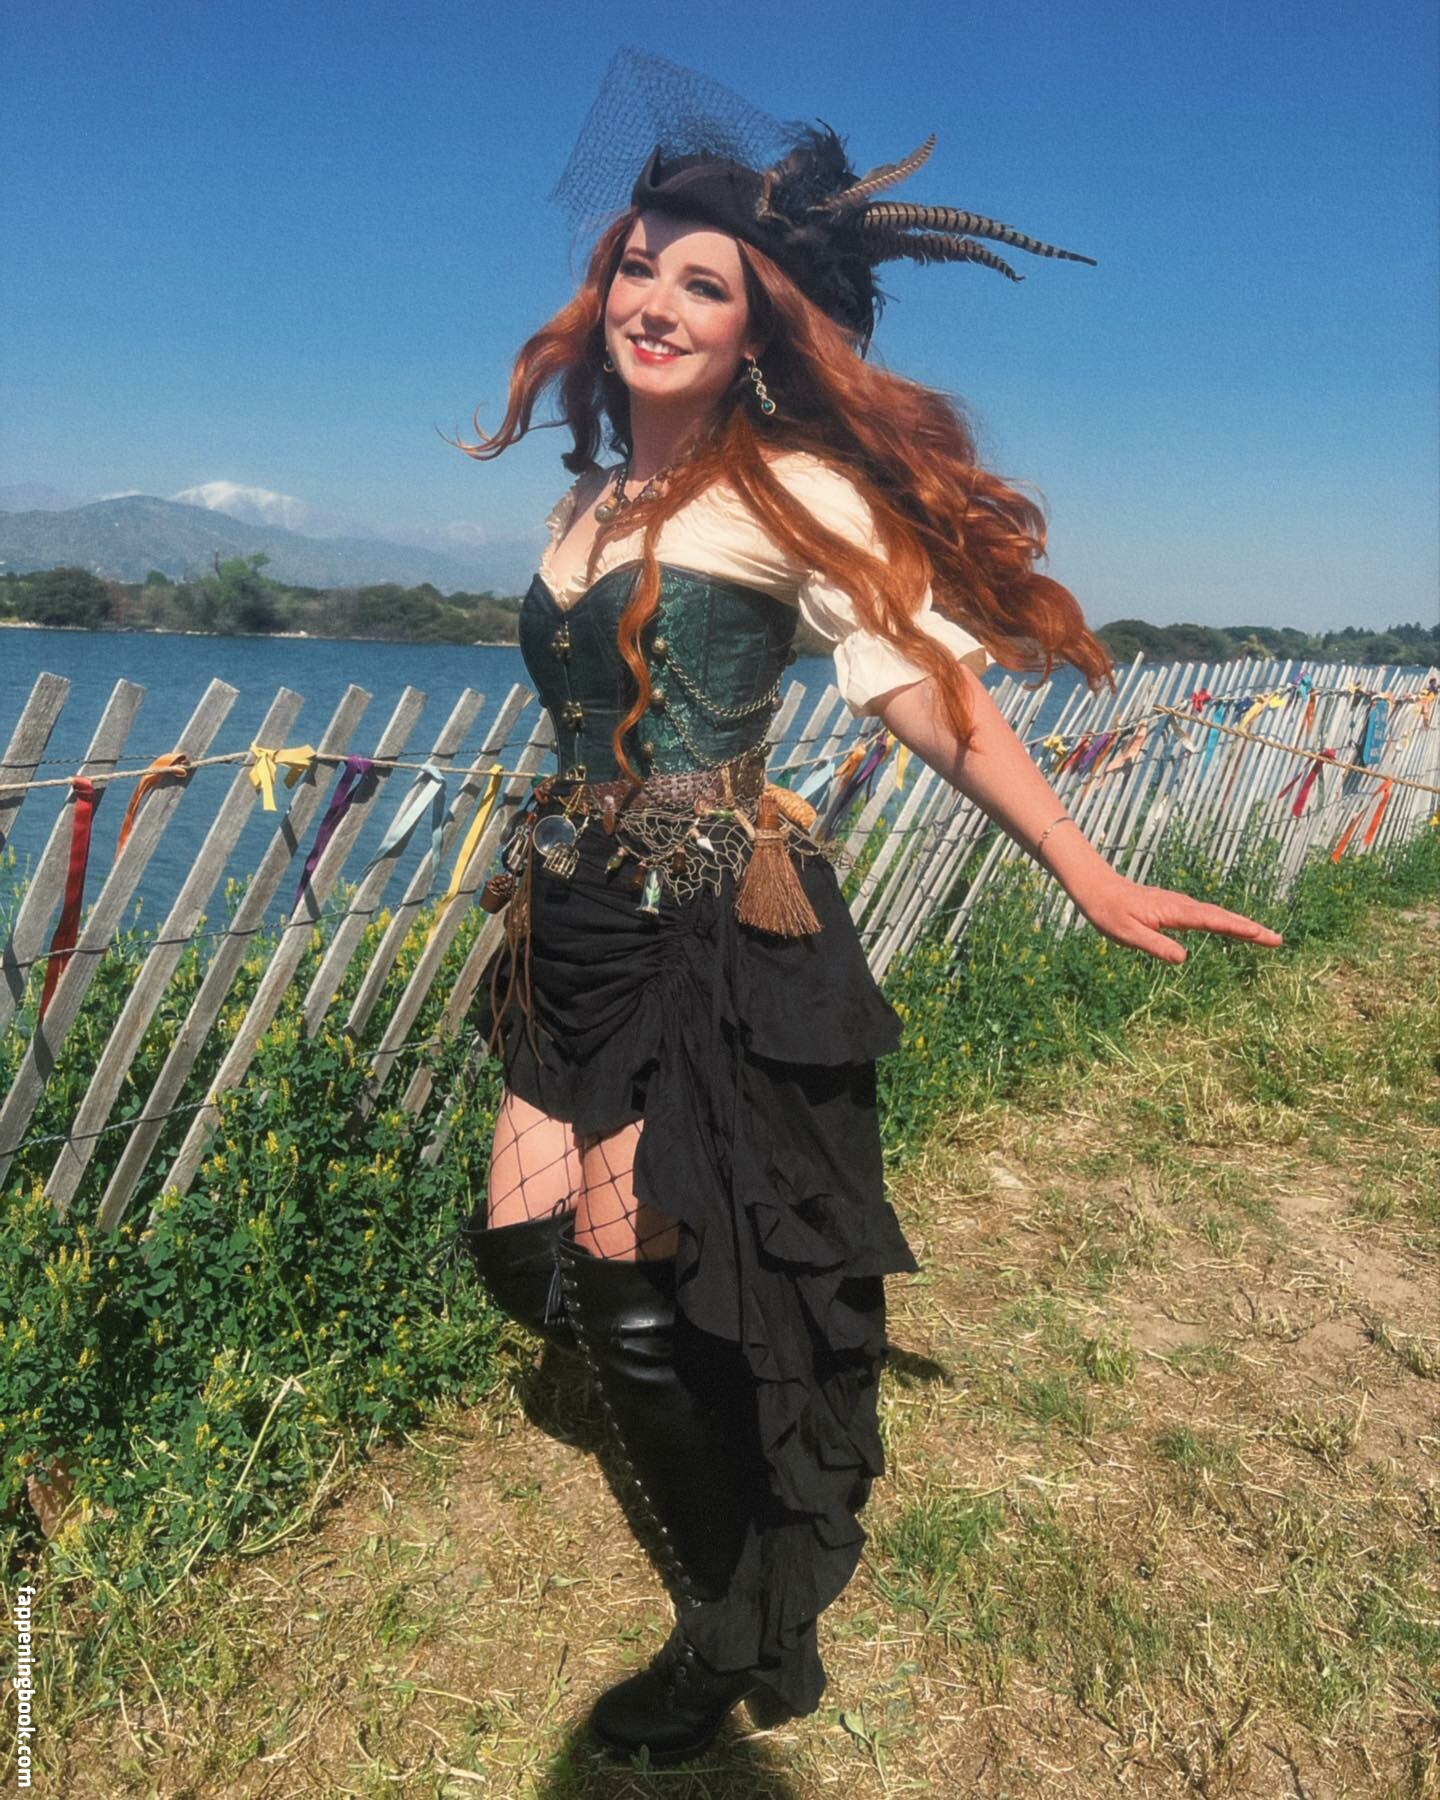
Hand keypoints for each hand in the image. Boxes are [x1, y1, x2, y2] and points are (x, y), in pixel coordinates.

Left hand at [1074, 870, 1284, 964]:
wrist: (1097, 889)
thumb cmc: (1109, 914)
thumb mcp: (1127, 935)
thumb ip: (1155, 945)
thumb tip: (1184, 959)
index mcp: (1173, 912)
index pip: (1212, 921)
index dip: (1237, 928)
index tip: (1260, 934)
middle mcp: (1182, 906)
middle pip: (1222, 917)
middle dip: (1251, 928)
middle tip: (1277, 940)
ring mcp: (1180, 905)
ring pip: (1217, 915)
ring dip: (1241, 924)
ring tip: (1265, 936)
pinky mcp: (1176, 908)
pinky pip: (1207, 915)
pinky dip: (1225, 921)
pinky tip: (1233, 928)